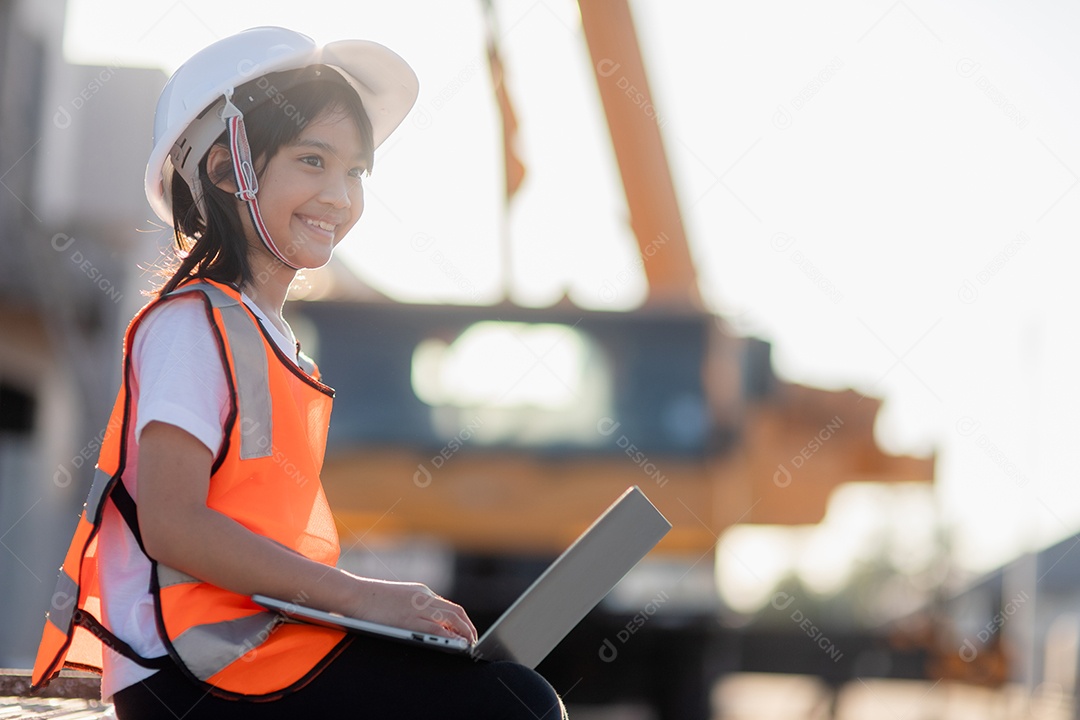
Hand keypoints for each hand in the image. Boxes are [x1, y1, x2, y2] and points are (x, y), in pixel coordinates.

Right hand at [344, 577, 477, 643]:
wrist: (353, 594)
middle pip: (456, 612)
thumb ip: (414, 608)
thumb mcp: (399, 600)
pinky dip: (449, 637)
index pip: (449, 607)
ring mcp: (417, 608)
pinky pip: (435, 629)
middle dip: (468, 628)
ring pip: (451, 619)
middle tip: (472, 642)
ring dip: (463, 634)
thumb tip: (426, 625)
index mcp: (421, 592)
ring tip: (469, 646)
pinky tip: (456, 645)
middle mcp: (424, 597)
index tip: (467, 633)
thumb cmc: (371, 600)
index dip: (462, 621)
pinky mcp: (409, 619)